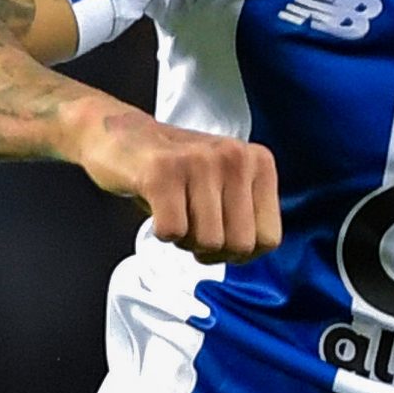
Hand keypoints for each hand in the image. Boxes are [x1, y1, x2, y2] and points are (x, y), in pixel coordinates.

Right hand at [76, 109, 281, 261]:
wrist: (124, 137)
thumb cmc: (179, 172)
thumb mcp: (227, 184)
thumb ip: (247, 214)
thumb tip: (250, 255)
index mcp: (259, 161)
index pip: (268, 238)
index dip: (240, 252)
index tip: (219, 235)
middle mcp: (236, 156)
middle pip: (239, 246)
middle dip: (212, 251)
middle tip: (192, 225)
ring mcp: (200, 161)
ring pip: (207, 242)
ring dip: (184, 240)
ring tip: (174, 211)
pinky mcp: (162, 171)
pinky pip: (172, 232)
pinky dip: (160, 232)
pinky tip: (156, 206)